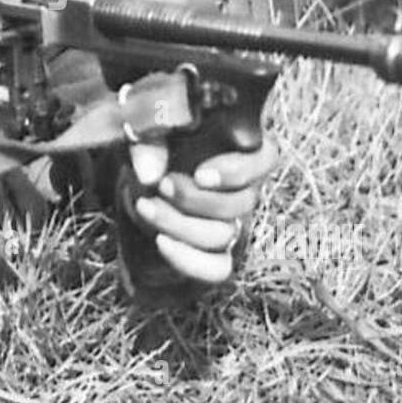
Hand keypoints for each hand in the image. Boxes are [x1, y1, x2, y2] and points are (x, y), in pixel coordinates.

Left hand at [127, 138, 278, 285]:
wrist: (136, 186)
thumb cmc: (149, 149)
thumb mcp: (145, 133)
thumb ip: (148, 142)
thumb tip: (150, 173)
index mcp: (238, 149)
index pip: (265, 158)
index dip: (238, 171)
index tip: (199, 175)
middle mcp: (242, 188)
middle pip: (242, 202)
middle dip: (196, 198)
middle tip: (162, 185)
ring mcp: (231, 223)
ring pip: (224, 233)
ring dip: (181, 223)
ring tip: (146, 207)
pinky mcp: (214, 253)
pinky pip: (218, 268)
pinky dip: (189, 259)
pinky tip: (161, 241)